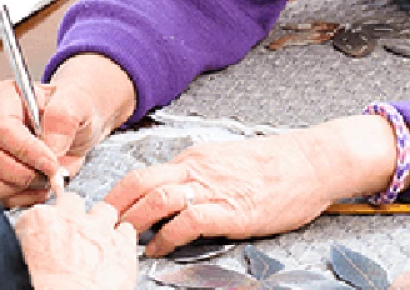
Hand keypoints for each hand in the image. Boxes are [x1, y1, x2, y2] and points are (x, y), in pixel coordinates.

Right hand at [0, 54, 135, 207]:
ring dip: (25, 187)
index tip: (51, 162)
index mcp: (2, 97)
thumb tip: (51, 147)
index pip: (0, 127)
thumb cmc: (72, 110)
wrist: (74, 127)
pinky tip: (41, 186)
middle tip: (54, 171)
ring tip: (48, 177)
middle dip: (27, 172)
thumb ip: (63, 118)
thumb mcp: (77, 104)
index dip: (25, 150)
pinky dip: (23, 197)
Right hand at [14, 194, 136, 289]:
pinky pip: (127, 231)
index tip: (45, 237)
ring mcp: (99, 229)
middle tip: (71, 237)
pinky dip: (122, 240)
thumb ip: (27, 247)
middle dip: (73, 215)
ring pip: (103, 211)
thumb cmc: (41, 288)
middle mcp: (70, 219)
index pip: (39, 212)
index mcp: (38, 222)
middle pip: (72, 202)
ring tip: (95, 243)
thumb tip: (30, 253)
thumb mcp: (19, 262)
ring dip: (100, 223)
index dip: (44, 227)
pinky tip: (115, 253)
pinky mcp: (122, 245)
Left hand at [104, 130, 341, 256]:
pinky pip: (187, 221)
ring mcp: (213, 188)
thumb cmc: (277, 165)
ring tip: (121, 244)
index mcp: (195, 157)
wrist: (312, 161)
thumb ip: (201, 176)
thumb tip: (177, 197)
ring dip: (133, 223)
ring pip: (156, 198)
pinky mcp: (230, 209)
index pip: (144, 173)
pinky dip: (166, 238)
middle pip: (139, 181)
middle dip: (113, 208)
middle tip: (98, 230)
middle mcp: (197, 168)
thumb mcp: (229, 162)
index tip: (106, 215)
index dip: (119, 196)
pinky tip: (158, 251)